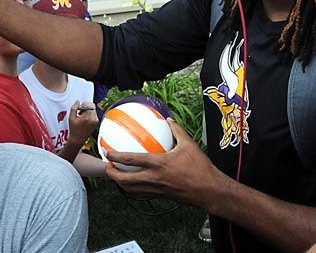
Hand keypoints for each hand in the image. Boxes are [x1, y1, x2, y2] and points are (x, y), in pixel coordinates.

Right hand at [68, 101, 97, 144]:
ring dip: (88, 110)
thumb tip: (77, 102)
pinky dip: (90, 114)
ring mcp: (96, 121)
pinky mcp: (96, 123)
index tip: (79, 108)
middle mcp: (93, 119)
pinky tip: (84, 119)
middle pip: (92, 106)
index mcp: (87, 117)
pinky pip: (94, 114)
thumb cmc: (74, 130)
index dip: (83, 104)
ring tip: (82, 116)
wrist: (78, 139)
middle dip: (86, 107)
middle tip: (80, 112)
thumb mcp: (71, 118)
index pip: (89, 104)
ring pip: (93, 110)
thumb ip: (74, 108)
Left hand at [106, 118, 225, 209]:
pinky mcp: (160, 196)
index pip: (130, 160)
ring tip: (116, 175)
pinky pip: (141, 194)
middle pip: (124, 181)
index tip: (107, 151)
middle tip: (107, 166)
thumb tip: (169, 119)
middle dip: (111, 174)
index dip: (115, 156)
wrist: (208, 190)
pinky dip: (132, 189)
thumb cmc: (200, 168)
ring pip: (130, 190)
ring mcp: (156, 189)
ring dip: (120, 183)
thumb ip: (177, 130)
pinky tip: (133, 183)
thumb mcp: (189, 145)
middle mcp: (153, 178)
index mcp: (158, 164)